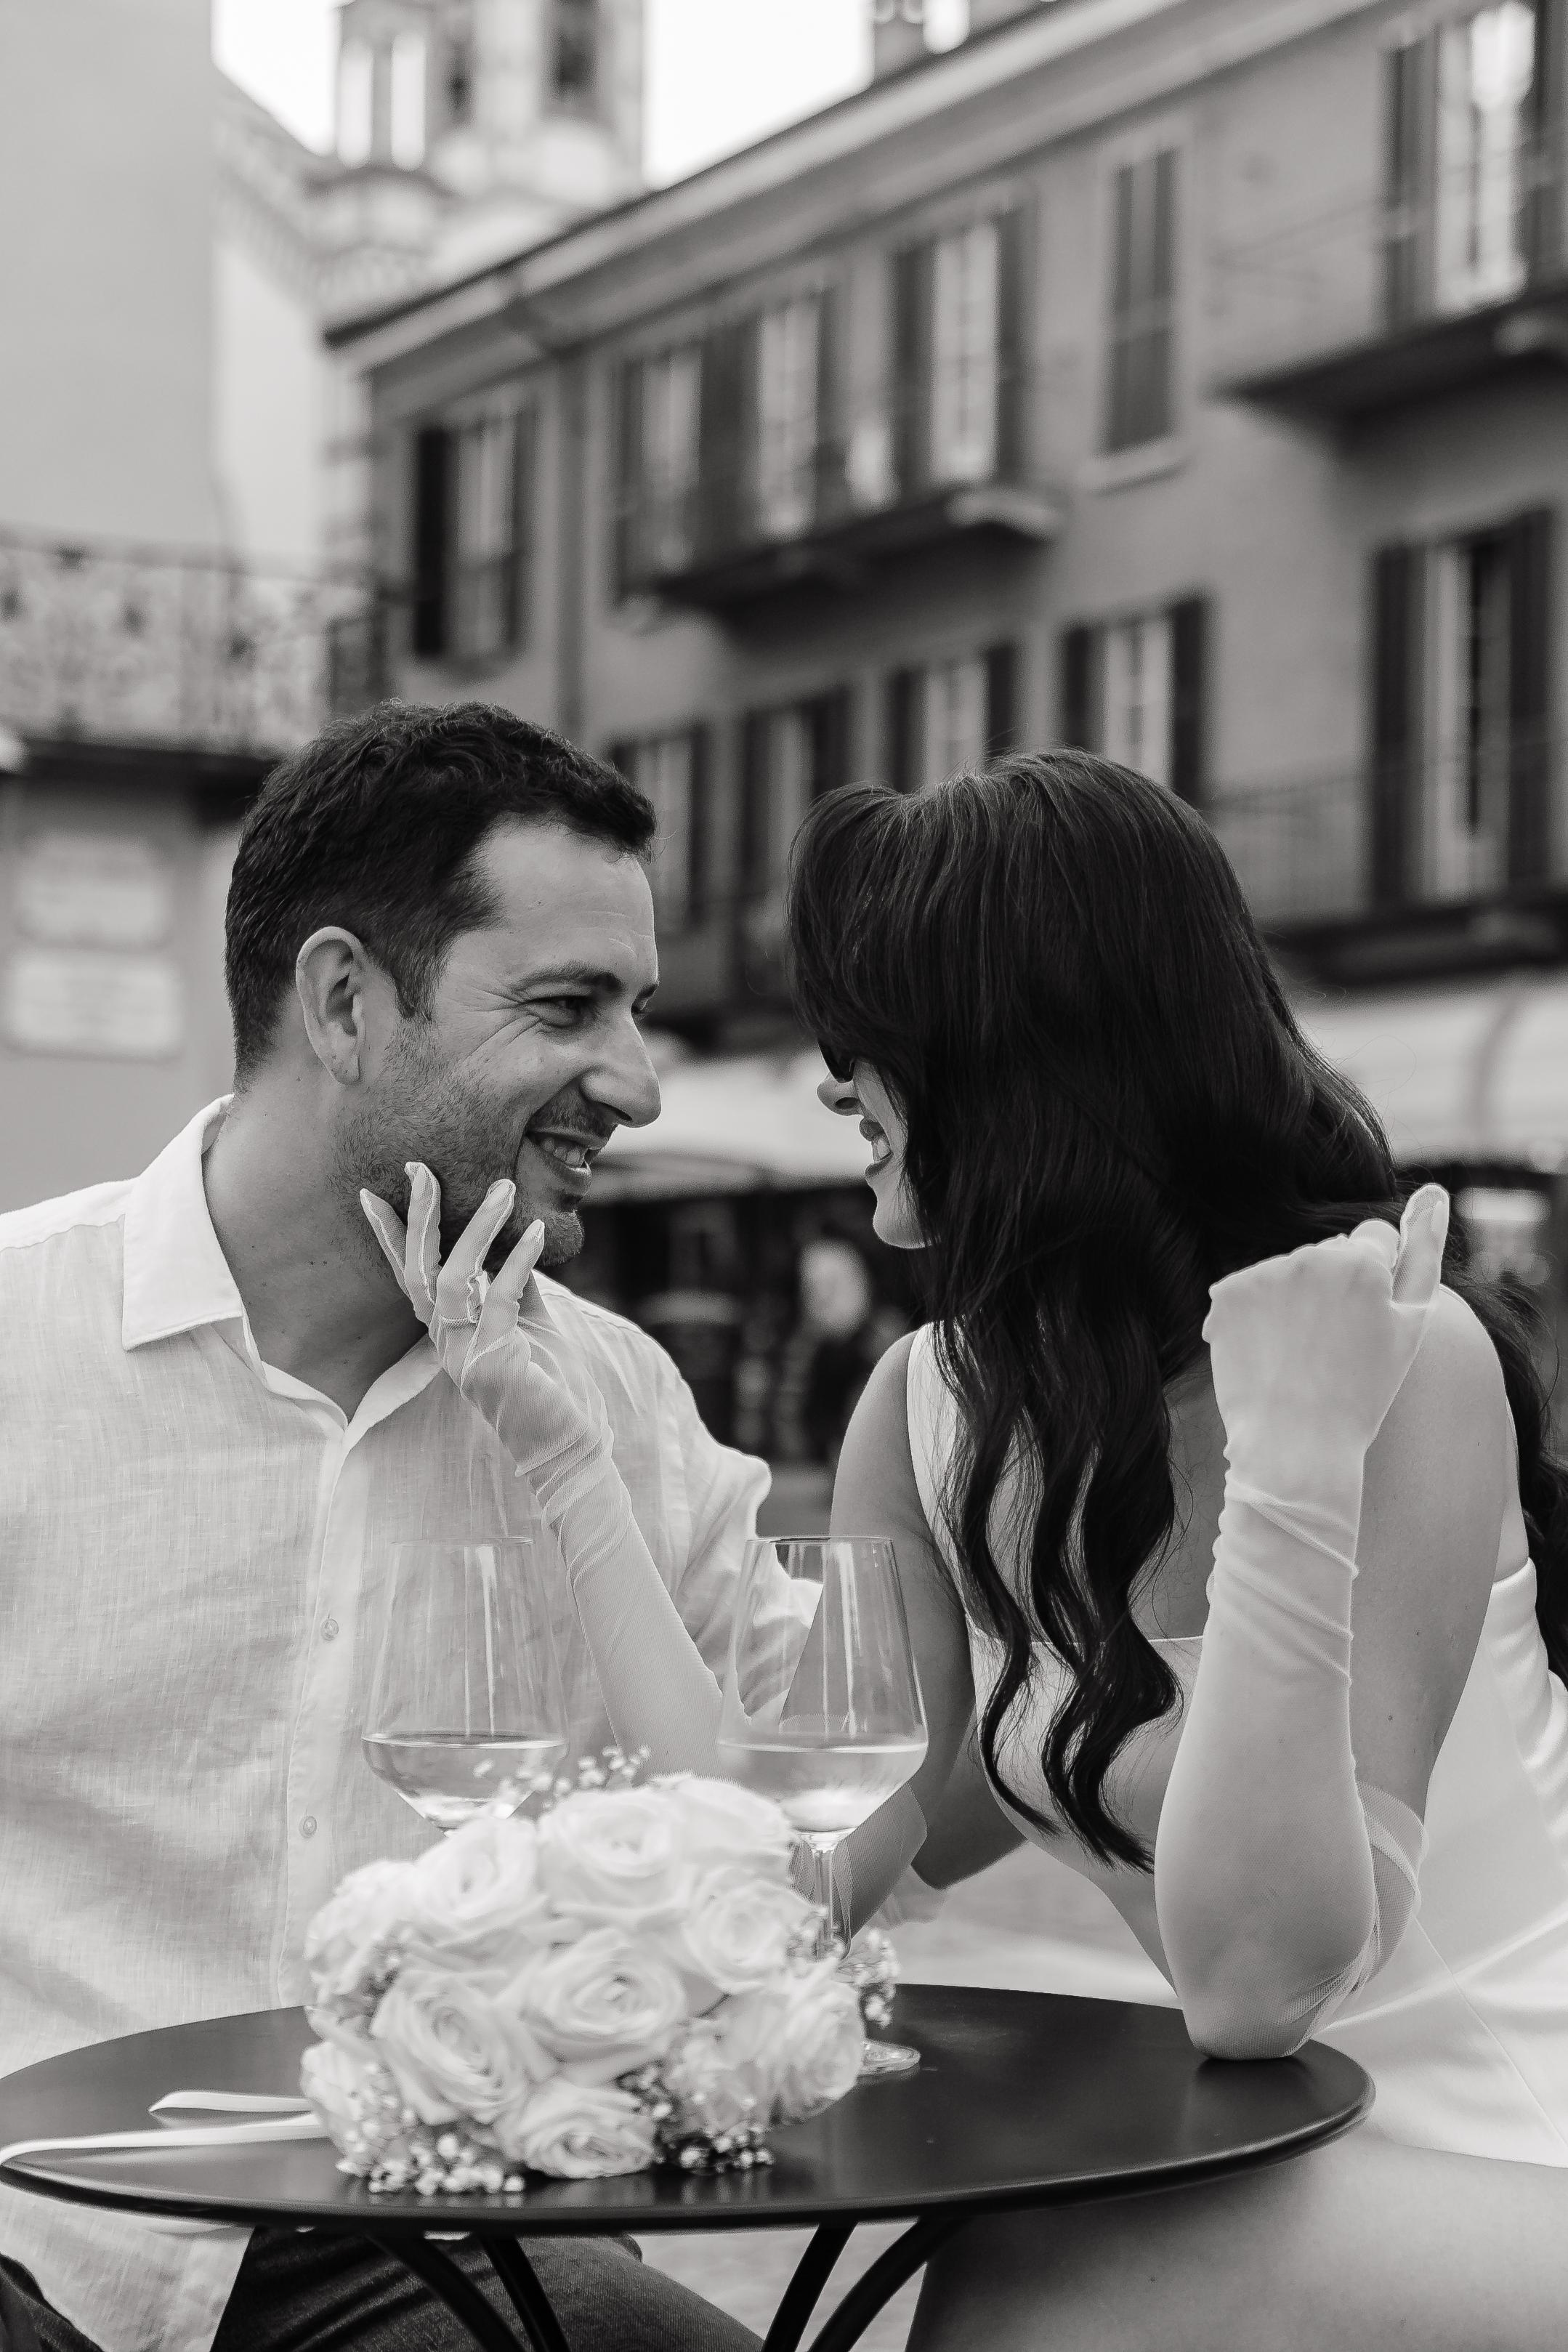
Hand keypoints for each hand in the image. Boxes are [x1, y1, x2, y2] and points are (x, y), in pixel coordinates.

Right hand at [360, 1163, 606, 1484]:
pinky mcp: (492, 1361)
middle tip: (421, 1167)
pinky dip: (518, 1259)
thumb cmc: (552, 1386)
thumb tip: (520, 1239)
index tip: (372, 1194)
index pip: (410, 1277)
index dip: (391, 1238)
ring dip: (478, 1228)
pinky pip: (497, 1297)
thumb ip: (514, 1286)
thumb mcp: (530, 1324)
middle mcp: (445, 1343)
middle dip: (418, 1217)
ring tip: (504, 1187)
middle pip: (417, 1271)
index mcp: (449, 1333)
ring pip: (451, 1278)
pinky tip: (537, 1231)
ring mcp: (464, 1354)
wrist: (569, 1447)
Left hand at [1201, 1184, 1449, 1473]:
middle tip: (1333, 1346)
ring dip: (1293, 1300)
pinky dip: (1255, 1316)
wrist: (1296, 1446)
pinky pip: (1249, 1290)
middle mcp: (1309, 1255)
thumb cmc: (1364, 1390)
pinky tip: (1267, 1352)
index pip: (1373, 1240)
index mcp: (1361, 1260)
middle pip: (1328, 1252)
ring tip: (1300, 1353)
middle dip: (1333, 1286)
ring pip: (1287, 1272)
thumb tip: (1433, 1192)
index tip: (1365, 1322)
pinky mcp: (1226, 1293)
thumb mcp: (1411, 1324)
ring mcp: (1263, 1273)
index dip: (1374, 1284)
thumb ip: (1425, 1253)